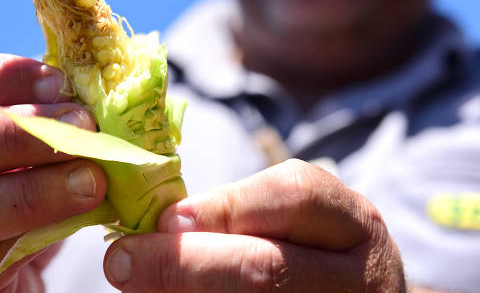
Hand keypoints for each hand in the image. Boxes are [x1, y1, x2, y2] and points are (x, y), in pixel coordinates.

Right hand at [0, 51, 107, 291]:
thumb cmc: (5, 180)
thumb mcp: (12, 137)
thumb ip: (37, 111)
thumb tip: (88, 91)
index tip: (57, 80)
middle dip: (15, 132)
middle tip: (82, 128)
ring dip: (30, 191)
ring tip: (89, 179)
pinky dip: (32, 236)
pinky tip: (74, 220)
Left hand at [103, 159, 405, 291]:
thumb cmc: (310, 249)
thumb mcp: (296, 217)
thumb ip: (240, 211)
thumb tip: (160, 222)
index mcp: (355, 224)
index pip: (293, 196)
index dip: (222, 207)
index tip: (163, 218)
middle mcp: (358, 279)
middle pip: (266, 269)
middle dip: (183, 264)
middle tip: (121, 263)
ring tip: (134, 284)